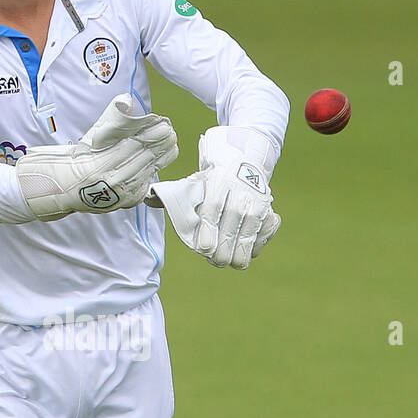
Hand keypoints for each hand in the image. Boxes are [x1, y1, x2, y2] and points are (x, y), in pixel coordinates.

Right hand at [16, 95, 178, 220]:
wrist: (66, 189)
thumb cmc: (78, 161)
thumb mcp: (90, 137)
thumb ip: (110, 119)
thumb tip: (126, 101)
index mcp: (104, 164)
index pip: (136, 145)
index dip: (153, 134)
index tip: (163, 124)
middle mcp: (115, 181)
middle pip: (146, 157)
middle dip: (161, 143)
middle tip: (170, 131)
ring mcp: (124, 193)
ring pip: (150, 170)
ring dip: (162, 155)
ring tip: (170, 142)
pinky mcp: (129, 200)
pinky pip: (146, 182)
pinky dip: (153, 169)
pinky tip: (158, 159)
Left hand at [146, 126, 280, 268]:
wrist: (244, 155)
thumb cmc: (211, 178)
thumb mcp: (193, 181)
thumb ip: (173, 195)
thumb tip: (147, 200)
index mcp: (217, 182)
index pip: (212, 209)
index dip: (207, 232)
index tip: (203, 249)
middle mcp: (239, 191)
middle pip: (232, 226)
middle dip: (223, 249)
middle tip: (216, 260)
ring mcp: (257, 200)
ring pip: (251, 232)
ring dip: (241, 253)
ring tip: (231, 262)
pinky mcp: (270, 207)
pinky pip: (267, 231)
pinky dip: (258, 244)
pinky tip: (248, 250)